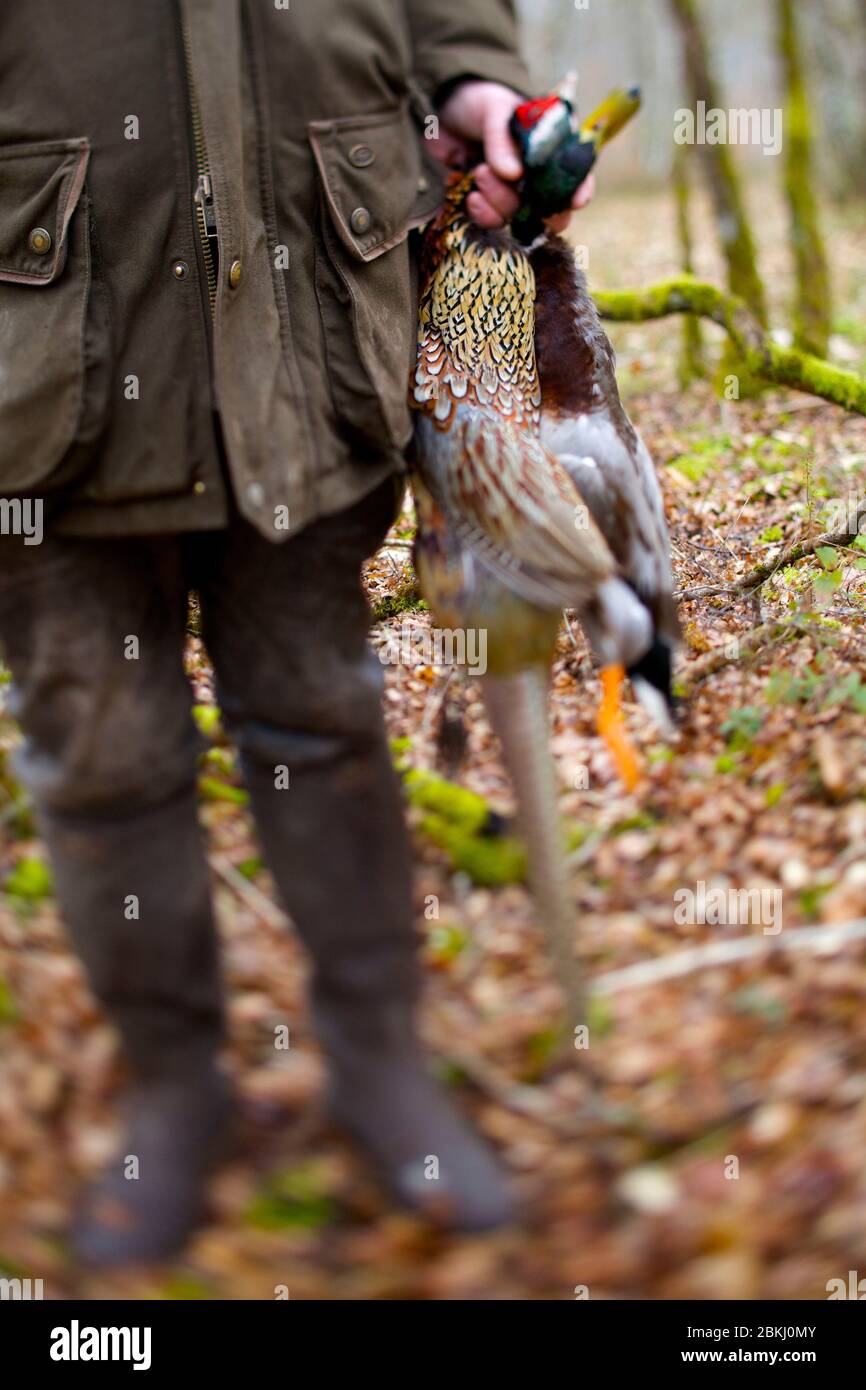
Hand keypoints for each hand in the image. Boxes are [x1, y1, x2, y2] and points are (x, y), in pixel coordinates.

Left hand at [433, 79, 595, 230]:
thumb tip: (513, 176)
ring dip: (499, 202)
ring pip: (519, 217)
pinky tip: (471, 196)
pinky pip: (493, 222)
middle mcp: (538, 176)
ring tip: (479, 172)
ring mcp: (514, 193)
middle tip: (511, 184)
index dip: (580, 190)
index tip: (575, 201)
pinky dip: (483, 214)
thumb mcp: (494, 110)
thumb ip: (503, 141)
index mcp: (551, 148)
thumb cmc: (480, 102)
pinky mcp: (489, 204)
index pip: (576, 175)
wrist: (444, 109)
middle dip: (534, 207)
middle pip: (552, 210)